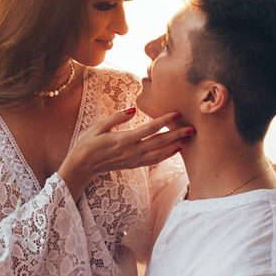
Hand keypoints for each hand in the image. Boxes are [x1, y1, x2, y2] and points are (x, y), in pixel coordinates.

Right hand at [58, 109, 191, 195]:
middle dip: (177, 134)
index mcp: (123, 140)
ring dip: (175, 145)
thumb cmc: (88, 143)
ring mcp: (134, 160)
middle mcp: (132, 151)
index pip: (149, 129)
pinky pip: (154, 161)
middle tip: (192, 128)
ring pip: (160, 153)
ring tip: (188, 138)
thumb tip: (134, 110)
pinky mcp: (134, 165)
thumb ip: (117, 118)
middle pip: (159, 142)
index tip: (176, 113)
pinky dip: (167, 155)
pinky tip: (176, 149)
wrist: (82, 165)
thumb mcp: (98, 127)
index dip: (164, 121)